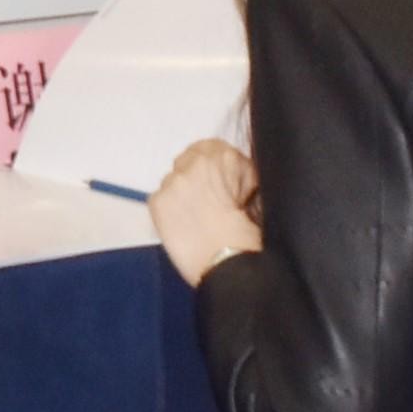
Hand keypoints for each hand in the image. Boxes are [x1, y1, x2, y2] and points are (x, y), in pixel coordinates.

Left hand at [149, 138, 261, 284]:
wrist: (228, 264)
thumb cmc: (250, 233)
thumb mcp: (257, 194)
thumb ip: (240, 176)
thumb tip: (231, 179)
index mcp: (221, 157)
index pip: (214, 147)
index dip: (220, 166)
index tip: (226, 183)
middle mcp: (191, 163)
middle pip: (191, 158)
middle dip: (201, 174)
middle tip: (211, 198)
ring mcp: (170, 182)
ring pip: (176, 178)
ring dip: (185, 190)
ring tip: (197, 214)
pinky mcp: (156, 201)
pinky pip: (163, 197)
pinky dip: (172, 207)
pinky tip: (184, 223)